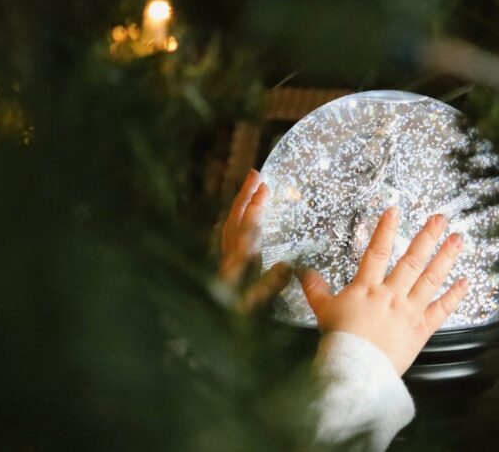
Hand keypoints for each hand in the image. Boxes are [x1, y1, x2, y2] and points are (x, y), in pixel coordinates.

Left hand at [218, 169, 290, 310]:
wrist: (211, 325)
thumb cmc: (235, 316)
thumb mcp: (255, 303)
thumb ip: (270, 285)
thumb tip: (287, 265)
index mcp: (237, 261)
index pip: (246, 227)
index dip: (255, 207)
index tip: (264, 188)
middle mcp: (229, 254)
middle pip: (235, 218)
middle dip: (245, 195)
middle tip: (256, 174)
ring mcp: (226, 257)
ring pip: (231, 222)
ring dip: (241, 203)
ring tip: (251, 187)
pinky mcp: (226, 263)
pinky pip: (231, 232)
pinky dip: (238, 217)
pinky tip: (244, 216)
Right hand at [299, 207, 468, 374]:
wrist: (356, 369)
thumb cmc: (340, 341)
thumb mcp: (323, 311)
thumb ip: (316, 289)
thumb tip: (305, 272)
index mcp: (367, 288)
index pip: (377, 252)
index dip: (386, 230)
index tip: (395, 210)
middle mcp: (391, 294)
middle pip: (412, 260)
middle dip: (427, 237)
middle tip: (441, 218)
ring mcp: (409, 310)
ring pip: (430, 279)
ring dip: (445, 258)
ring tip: (458, 239)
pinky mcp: (421, 329)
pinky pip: (441, 310)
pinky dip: (454, 296)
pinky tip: (466, 282)